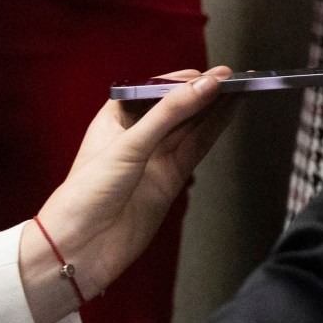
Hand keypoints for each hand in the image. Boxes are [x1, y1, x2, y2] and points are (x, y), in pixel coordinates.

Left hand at [21, 66, 235, 322]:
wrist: (81, 247)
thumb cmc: (86, 194)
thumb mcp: (128, 145)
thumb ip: (170, 114)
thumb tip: (203, 86)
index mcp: (117, 117)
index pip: (157, 88)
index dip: (185, 80)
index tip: (213, 74)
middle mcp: (138, 134)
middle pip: (178, 105)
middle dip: (205, 91)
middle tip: (235, 77)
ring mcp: (155, 157)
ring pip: (192, 125)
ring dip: (215, 107)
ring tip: (242, 88)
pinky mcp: (170, 178)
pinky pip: (197, 147)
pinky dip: (215, 129)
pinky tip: (230, 113)